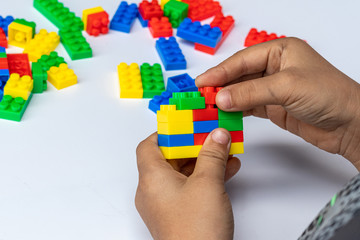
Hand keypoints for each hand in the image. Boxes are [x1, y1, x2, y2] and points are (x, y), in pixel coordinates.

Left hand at [135, 129, 239, 239]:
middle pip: (168, 157)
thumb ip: (212, 155)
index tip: (185, 123)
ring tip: (223, 152)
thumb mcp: (208, 183)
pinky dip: (204, 177)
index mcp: (152, 179)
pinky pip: (188, 188)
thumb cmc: (194, 231)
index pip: (149, 145)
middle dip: (193, 145)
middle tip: (209, 136)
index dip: (166, 132)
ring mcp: (164, 204)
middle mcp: (153, 191)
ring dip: (203, 161)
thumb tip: (216, 136)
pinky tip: (226, 171)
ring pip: (181, 173)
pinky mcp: (177, 214)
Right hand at [196, 37, 359, 170]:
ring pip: (242, 91)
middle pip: (239, 75)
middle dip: (220, 86)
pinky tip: (224, 114)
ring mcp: (273, 88)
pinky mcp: (273, 107)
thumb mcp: (286, 87)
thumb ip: (250, 92)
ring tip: (208, 107)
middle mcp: (274, 67)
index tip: (202, 83)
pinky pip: (248, 106)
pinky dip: (235, 111)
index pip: (242, 60)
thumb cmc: (328, 95)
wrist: (349, 124)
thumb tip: (221, 98)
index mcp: (279, 50)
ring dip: (225, 99)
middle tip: (201, 97)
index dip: (220, 72)